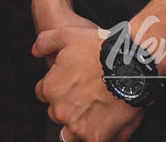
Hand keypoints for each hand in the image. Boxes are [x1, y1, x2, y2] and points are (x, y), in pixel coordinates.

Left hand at [33, 26, 143, 141]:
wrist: (130, 64)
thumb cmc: (100, 49)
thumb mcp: (68, 34)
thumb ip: (45, 41)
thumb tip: (34, 51)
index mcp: (51, 88)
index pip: (44, 93)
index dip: (57, 86)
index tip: (70, 82)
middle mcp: (60, 109)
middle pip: (56, 112)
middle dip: (67, 104)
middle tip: (85, 94)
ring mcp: (77, 125)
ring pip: (70, 130)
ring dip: (78, 122)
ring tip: (95, 109)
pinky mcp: (95, 137)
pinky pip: (89, 140)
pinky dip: (95, 133)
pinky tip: (106, 121)